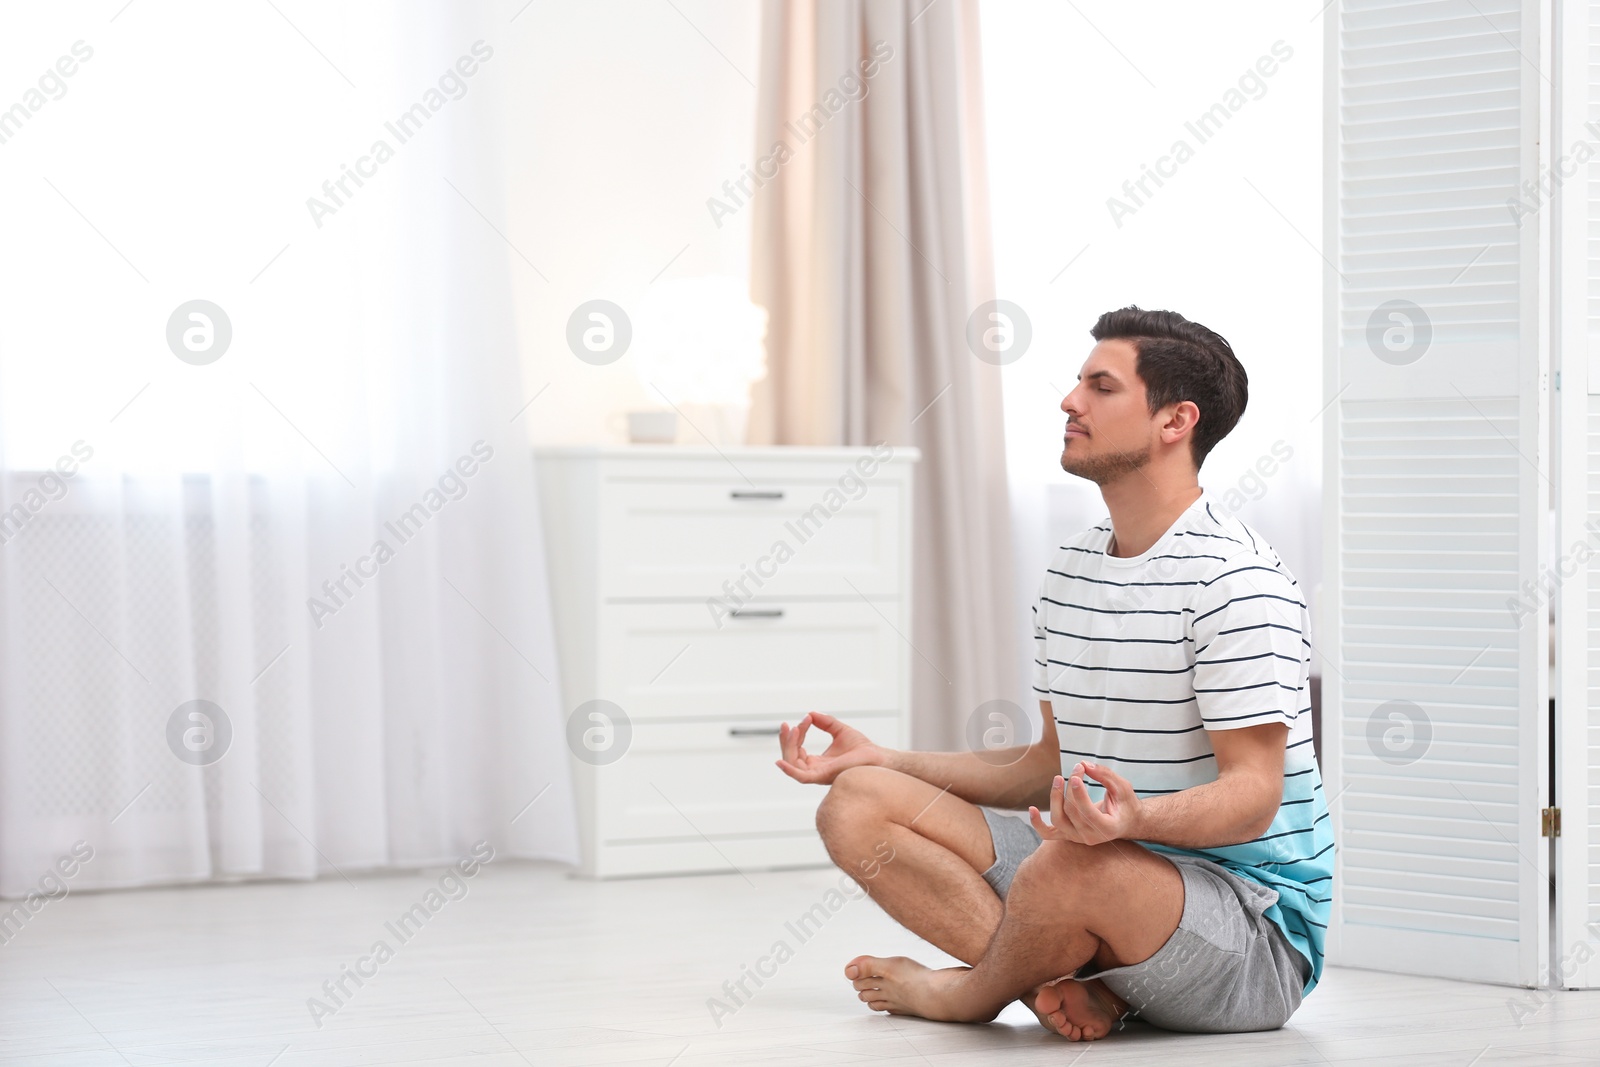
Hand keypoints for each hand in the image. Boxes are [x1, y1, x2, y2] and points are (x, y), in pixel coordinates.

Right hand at [774, 712, 884, 784]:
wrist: (878, 757)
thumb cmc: (862, 748)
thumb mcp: (839, 730)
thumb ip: (825, 722)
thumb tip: (810, 713)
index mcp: (817, 762)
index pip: (797, 749)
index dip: (797, 733)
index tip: (806, 718)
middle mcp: (815, 770)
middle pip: (790, 756)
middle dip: (786, 740)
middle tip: (786, 725)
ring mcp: (818, 774)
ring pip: (792, 763)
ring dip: (788, 747)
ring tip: (792, 730)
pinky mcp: (823, 777)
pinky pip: (801, 777)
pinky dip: (788, 770)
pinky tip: (780, 760)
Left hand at [1027, 761, 1141, 844]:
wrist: (1125, 821)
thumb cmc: (1125, 804)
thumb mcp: (1123, 787)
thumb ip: (1105, 775)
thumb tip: (1083, 764)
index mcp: (1107, 829)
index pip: (1087, 813)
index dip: (1079, 793)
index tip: (1077, 773)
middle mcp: (1091, 837)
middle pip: (1072, 813)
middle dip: (1070, 788)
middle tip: (1077, 768)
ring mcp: (1077, 838)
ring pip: (1058, 820)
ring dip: (1055, 798)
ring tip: (1058, 778)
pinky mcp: (1068, 834)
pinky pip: (1048, 834)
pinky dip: (1037, 823)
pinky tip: (1032, 809)